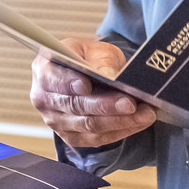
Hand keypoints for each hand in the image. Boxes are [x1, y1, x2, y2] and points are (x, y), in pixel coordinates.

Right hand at [30, 37, 155, 149]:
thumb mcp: (93, 49)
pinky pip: (97, 139)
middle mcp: (44, 99)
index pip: (53, 79)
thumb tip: (108, 75)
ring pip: (88, 126)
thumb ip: (100, 59)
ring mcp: (55, 121)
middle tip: (131, 102)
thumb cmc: (87, 58)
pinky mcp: (71, 137)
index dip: (68, 83)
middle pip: (75, 106)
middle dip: (106, 106)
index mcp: (43, 70)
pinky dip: (120, 131)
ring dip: (120, 121)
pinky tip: (138, 123)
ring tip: (145, 114)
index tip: (86, 85)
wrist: (86, 74)